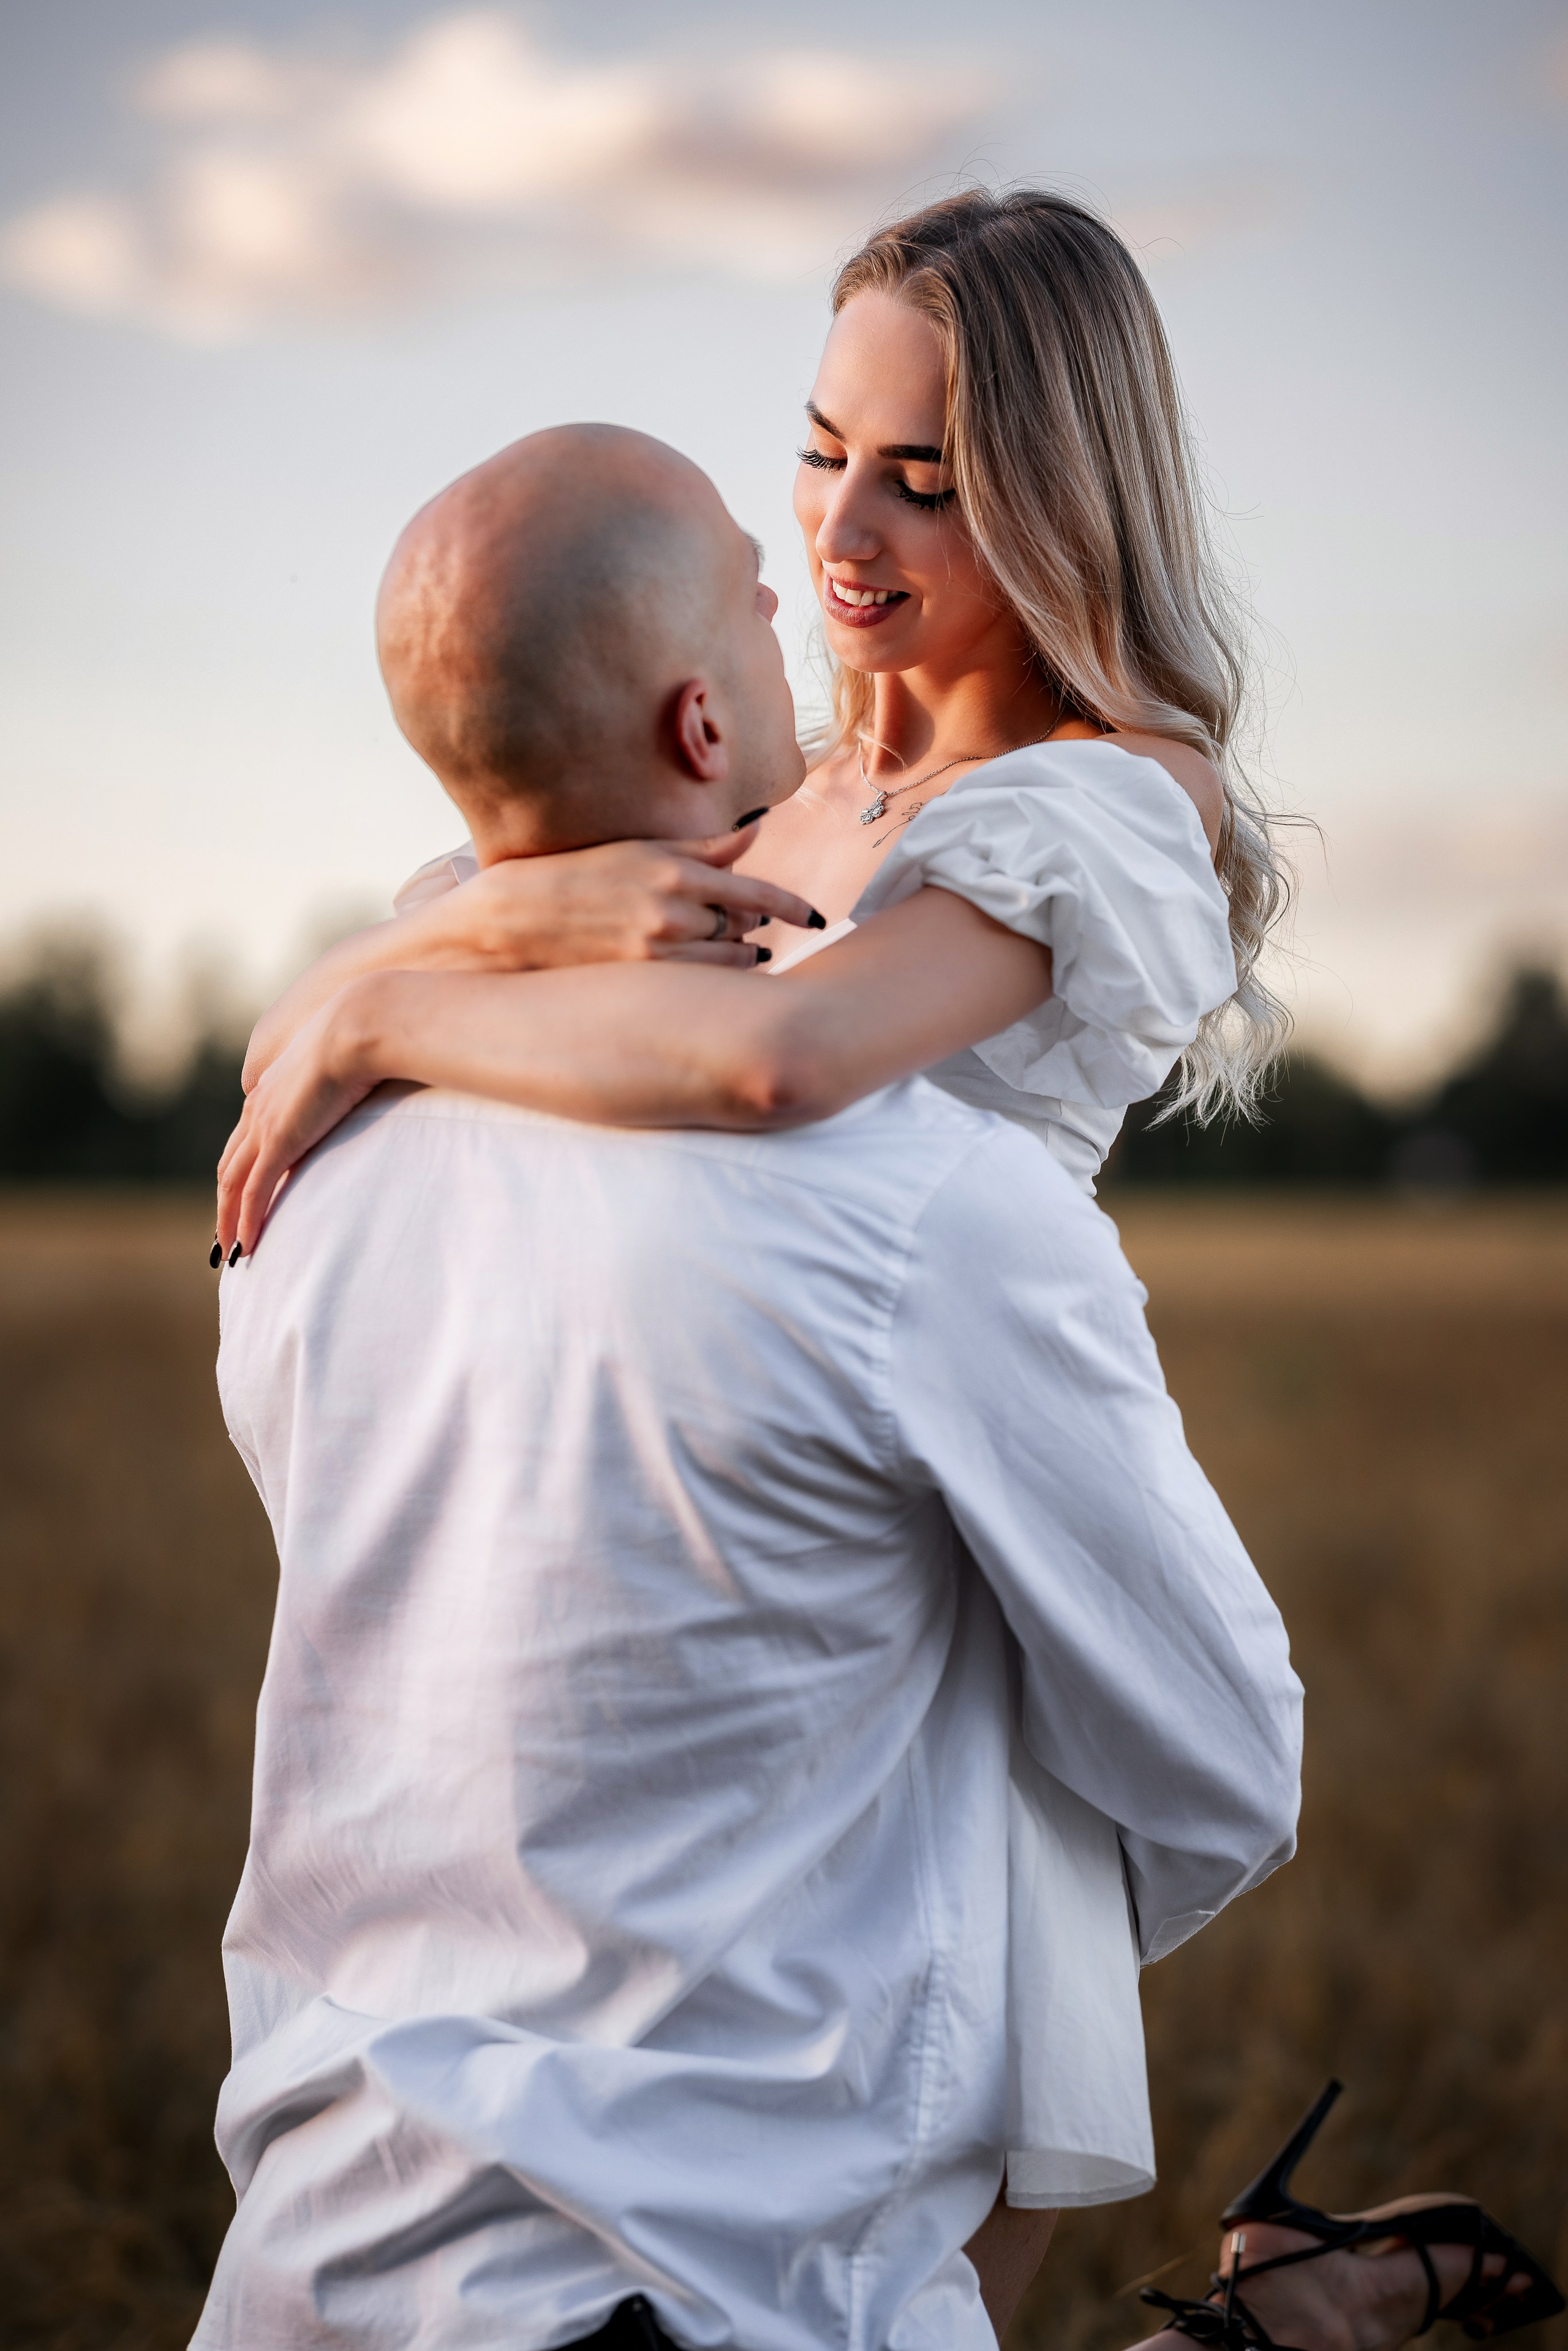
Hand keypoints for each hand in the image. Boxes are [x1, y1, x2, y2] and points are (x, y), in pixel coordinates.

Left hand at [217, 986, 380, 1258]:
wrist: (360, 1026)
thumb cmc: (364, 1040)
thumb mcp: (344, 1066)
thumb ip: (338, 1087)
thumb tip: (355, 1095)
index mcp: (270, 1092)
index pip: (244, 1142)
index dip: (238, 1174)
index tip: (241, 1200)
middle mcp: (258, 1108)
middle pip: (229, 1167)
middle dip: (224, 1205)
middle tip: (226, 1236)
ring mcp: (265, 1124)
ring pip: (232, 1184)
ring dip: (228, 1220)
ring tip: (232, 1252)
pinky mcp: (279, 1140)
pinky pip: (254, 1191)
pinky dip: (246, 1221)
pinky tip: (247, 1246)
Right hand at [447, 827, 820, 970]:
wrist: (512, 921)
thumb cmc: (577, 876)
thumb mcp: (640, 848)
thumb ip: (703, 846)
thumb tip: (757, 829)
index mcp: (675, 871)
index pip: (757, 893)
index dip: (793, 908)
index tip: (816, 919)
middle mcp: (672, 912)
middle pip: (743, 928)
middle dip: (751, 927)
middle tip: (751, 926)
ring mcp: (658, 950)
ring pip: (726, 960)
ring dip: (739, 956)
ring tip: (740, 953)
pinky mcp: (641, 980)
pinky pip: (701, 984)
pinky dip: (716, 978)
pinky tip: (712, 975)